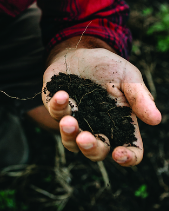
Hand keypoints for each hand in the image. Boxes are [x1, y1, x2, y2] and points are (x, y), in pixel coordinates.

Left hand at [42, 47, 160, 165]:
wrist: (81, 52)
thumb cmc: (109, 67)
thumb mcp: (128, 77)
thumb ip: (139, 97)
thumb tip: (156, 119)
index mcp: (121, 124)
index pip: (129, 150)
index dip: (127, 157)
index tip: (120, 154)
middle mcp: (98, 128)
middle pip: (96, 152)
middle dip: (90, 148)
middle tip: (85, 138)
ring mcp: (75, 122)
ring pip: (70, 142)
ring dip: (68, 134)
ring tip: (68, 121)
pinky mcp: (57, 110)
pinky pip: (55, 114)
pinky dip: (57, 106)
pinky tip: (62, 95)